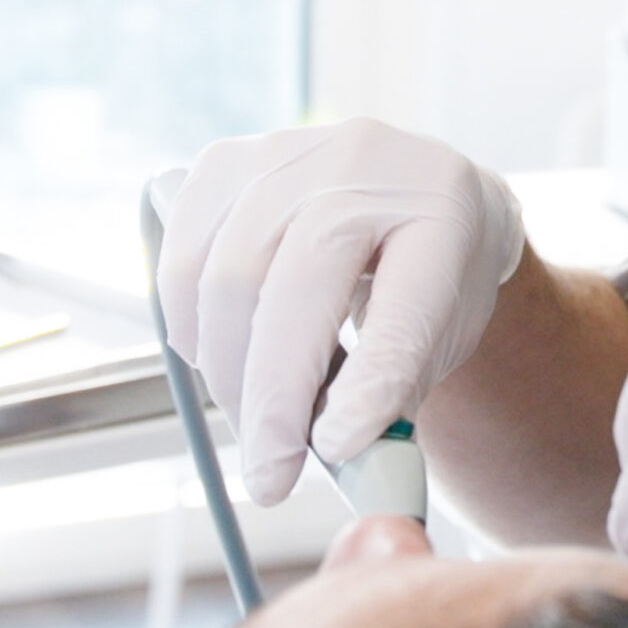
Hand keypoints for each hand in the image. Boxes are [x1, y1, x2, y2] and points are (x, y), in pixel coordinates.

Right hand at [156, 118, 524, 505]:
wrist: (419, 196)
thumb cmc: (434, 275)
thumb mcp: (445, 333)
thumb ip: (395, 395)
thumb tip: (340, 460)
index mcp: (444, 209)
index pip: (401, 306)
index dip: (366, 385)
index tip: (333, 451)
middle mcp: (368, 164)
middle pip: (294, 292)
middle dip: (271, 402)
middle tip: (273, 474)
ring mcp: (291, 152)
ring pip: (225, 280)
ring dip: (228, 373)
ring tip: (259, 417)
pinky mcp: (227, 162)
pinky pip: (183, 260)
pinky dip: (192, 327)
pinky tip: (227, 355)